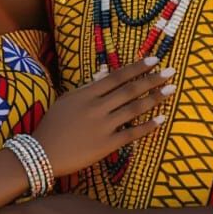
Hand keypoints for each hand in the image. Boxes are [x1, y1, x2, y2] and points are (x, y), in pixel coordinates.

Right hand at [30, 56, 173, 176]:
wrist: (41, 153)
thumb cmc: (53, 125)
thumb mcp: (67, 100)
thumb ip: (88, 87)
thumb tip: (105, 71)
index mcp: (86, 94)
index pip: (116, 77)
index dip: (136, 68)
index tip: (154, 60)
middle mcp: (96, 107)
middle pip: (129, 90)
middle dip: (152, 80)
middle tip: (171, 72)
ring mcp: (102, 126)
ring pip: (133, 109)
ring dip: (154, 99)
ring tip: (171, 90)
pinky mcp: (106, 145)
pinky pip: (131, 134)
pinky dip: (147, 126)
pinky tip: (161, 119)